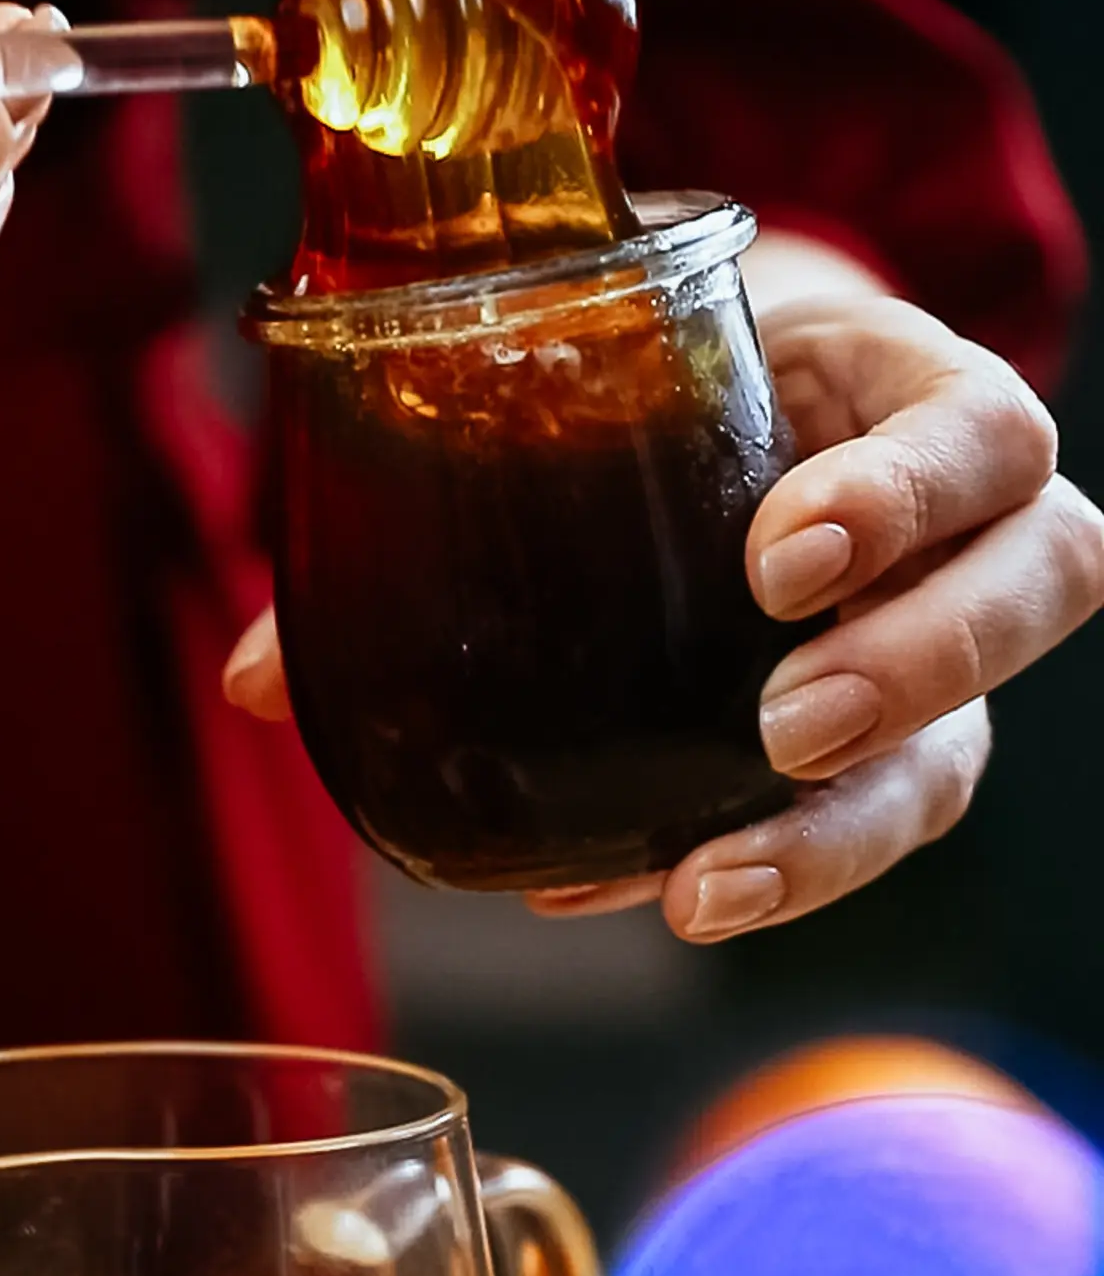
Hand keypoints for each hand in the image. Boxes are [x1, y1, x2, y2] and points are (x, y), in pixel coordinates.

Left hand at [222, 293, 1103, 939]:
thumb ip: (424, 482)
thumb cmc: (654, 379)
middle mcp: (955, 528)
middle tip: (780, 721)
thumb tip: (252, 679)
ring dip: (844, 829)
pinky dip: (754, 872)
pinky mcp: (888, 747)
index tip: (778, 551)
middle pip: (1039, 585)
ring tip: (706, 883)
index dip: (910, 493)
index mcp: (898, 389)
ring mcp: (933, 647)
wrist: (710, 393)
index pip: (980, 431)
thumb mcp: (576, 377)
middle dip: (919, 662)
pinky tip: (640, 898)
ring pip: (967, 748)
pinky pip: (862, 827)